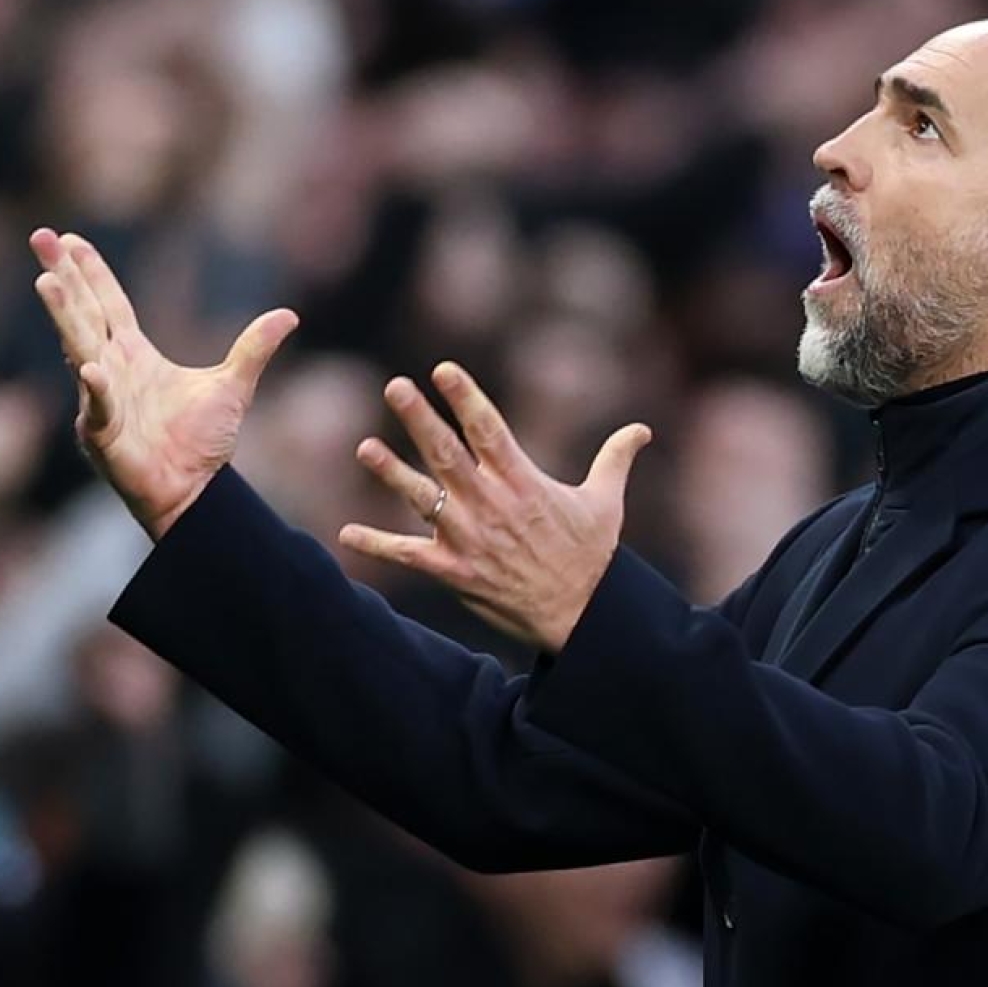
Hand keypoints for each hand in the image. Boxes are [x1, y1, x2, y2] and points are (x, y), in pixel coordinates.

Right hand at [29, 228, 297, 538]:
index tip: (71, 240)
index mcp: (133, 354)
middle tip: (41, 237)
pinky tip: (91, 369)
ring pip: (80, 350)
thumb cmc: (202, 441)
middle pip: (83, 314)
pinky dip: (97, 390)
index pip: (109, 303)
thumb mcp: (234, 386)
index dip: (91, 273)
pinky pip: (99, 407)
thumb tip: (289, 315)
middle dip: (63, 277)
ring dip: (64, 317)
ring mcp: (102, 400)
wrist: (194, 490)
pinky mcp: (104, 435)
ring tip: (47, 282)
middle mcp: (111, 369)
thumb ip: (254, 348)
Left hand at [338, 362, 650, 650]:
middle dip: (421, 419)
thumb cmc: (593, 558)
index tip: (443, 369)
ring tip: (365, 447)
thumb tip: (642, 430)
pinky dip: (377, 545)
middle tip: (396, 387)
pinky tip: (345, 533)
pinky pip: (409, 556)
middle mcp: (492, 504)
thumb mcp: (606, 504)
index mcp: (524, 482)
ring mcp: (470, 539)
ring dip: (391, 473)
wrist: (583, 617)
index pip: (489, 428)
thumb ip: (615, 459)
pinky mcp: (455, 571)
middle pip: (448, 454)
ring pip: (423, 498)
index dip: (465, 396)